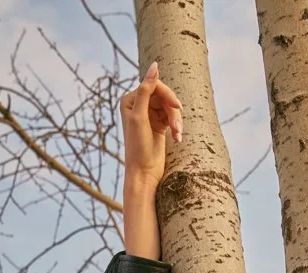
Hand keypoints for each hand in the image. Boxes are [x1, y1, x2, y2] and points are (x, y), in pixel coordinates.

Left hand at [121, 61, 182, 189]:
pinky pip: (172, 117)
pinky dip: (176, 127)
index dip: (167, 95)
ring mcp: (149, 114)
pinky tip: (177, 138)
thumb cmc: (138, 147)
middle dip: (172, 111)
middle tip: (177, 127)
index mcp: (129, 100)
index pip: (154, 86)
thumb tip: (155, 65)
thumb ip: (146, 90)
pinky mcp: (158, 123)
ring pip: (170, 107)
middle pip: (164, 96)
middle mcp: (138, 104)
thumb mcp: (140, 116)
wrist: (144, 173)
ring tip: (178, 135)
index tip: (177, 107)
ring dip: (176, 121)